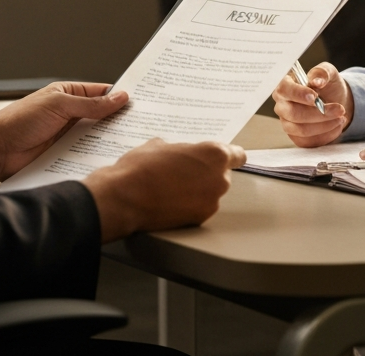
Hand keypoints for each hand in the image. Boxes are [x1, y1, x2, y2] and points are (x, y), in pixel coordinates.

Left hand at [0, 82, 131, 178]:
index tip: (140, 101)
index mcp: (67, 94)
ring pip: (94, 137)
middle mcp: (68, 114)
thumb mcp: (60, 106)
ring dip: (107, 140)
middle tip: (141, 123)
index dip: (119, 96)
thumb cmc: (19, 121)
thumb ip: (91, 105)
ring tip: (130, 142)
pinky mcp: (62, 155)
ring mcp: (66, 136)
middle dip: (117, 119)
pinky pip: (84, 154)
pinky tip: (108, 159)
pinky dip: (95, 156)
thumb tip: (119, 98)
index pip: (100, 92)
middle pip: (100, 116)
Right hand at [83, 139, 245, 241]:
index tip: (226, 159)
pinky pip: (201, 207)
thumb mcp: (161, 144)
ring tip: (174, 187)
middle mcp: (219, 179)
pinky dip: (191, 205)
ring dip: (199, 190)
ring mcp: (211, 202)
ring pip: (211, 192)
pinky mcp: (200, 220)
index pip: (238, 155)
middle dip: (207, 173)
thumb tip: (179, 153)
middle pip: (222, 175)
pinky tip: (171, 200)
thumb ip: (181, 148)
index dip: (230, 156)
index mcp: (214, 154)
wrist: (126, 197)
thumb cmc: (142, 167)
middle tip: (185, 173)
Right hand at [272, 62, 352, 146]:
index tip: (315, 96)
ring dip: (325, 125)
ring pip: (302, 130)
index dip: (298, 94)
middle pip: (293, 113)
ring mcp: (288, 123)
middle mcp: (282, 105)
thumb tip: (317, 81)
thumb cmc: (327, 84)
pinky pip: (309, 142)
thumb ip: (322, 72)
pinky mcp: (297, 137)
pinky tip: (337, 126)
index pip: (284, 90)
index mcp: (285, 85)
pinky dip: (326, 135)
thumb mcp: (328, 72)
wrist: (336, 100)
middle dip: (319, 113)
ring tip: (341, 117)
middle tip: (339, 109)